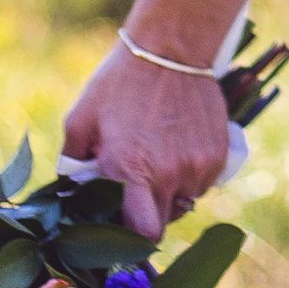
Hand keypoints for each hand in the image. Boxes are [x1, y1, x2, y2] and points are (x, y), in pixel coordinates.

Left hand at [61, 37, 228, 240]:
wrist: (172, 47)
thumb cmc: (119, 82)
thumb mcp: (81, 118)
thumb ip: (72, 163)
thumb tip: (69, 194)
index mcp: (129, 169)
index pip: (141, 233)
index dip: (131, 240)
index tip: (122, 230)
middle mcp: (168, 173)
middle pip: (163, 224)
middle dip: (147, 214)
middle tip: (136, 190)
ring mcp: (198, 164)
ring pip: (184, 202)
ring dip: (170, 193)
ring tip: (158, 160)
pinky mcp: (219, 153)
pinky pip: (203, 182)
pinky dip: (190, 175)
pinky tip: (177, 147)